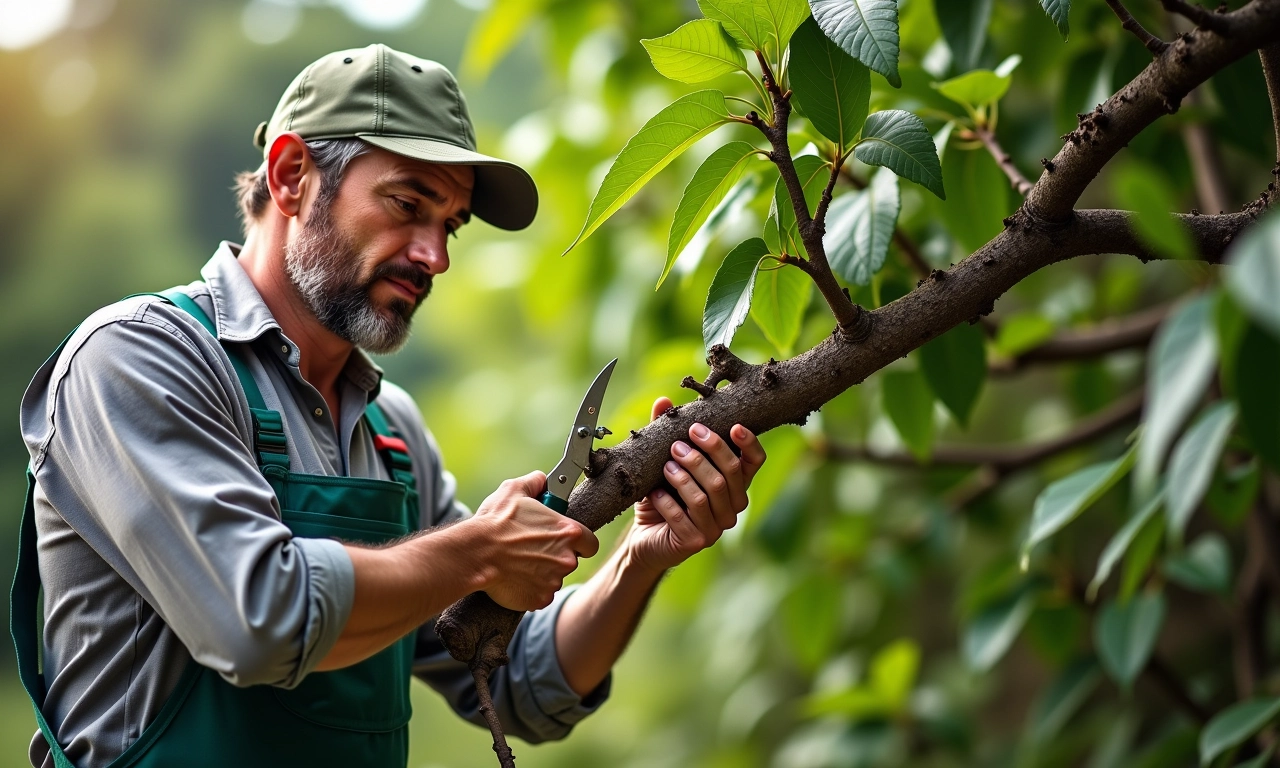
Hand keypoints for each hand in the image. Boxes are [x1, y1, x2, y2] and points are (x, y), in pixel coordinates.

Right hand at [465, 470, 598, 610]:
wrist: (475, 553)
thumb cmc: (495, 522)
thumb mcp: (515, 490)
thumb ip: (536, 482)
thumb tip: (542, 480)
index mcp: (568, 532)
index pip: (590, 543)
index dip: (579, 542)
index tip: (566, 541)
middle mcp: (567, 559)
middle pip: (571, 561)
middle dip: (556, 556)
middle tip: (533, 549)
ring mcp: (554, 581)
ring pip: (554, 578)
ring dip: (542, 573)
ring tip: (519, 562)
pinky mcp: (540, 599)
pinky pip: (540, 594)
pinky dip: (531, 589)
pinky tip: (515, 577)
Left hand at [626, 398, 766, 573]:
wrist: (644, 537)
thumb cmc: (662, 494)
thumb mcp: (663, 461)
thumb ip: (667, 433)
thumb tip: (663, 401)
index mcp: (733, 484)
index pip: (754, 462)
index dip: (749, 444)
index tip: (734, 426)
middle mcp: (732, 506)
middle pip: (729, 475)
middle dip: (706, 454)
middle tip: (679, 443)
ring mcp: (716, 528)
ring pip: (706, 496)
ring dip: (684, 477)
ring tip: (666, 465)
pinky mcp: (695, 542)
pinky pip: (683, 517)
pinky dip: (667, 502)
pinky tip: (654, 493)